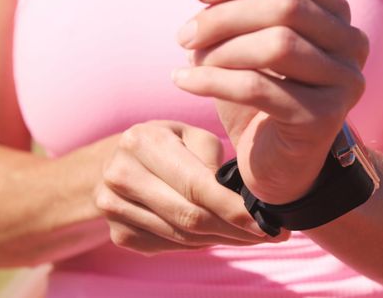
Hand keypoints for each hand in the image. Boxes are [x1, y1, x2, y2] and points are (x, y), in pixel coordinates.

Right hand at [95, 121, 285, 255]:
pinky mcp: (117, 234)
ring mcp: (113, 207)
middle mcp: (121, 174)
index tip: (266, 222)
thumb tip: (239, 200)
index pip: (196, 185)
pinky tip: (219, 235)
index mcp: (143, 142)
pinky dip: (199, 244)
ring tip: (251, 236)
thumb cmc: (169, 144)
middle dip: (235, 230)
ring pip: (182, 236)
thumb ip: (213, 161)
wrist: (117, 161)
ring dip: (222, 240)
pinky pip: (169, 247)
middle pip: (190, 216)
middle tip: (269, 235)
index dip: (234, 208)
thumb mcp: (192, 136)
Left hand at [173, 0, 367, 203]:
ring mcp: (345, 81)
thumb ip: (238, 10)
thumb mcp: (247, 44)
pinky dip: (212, 80)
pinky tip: (183, 80)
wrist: (279, 163)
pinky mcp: (325, 118)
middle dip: (225, 15)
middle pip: (287, 4)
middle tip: (185, 34)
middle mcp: (351, 43)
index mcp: (336, 15)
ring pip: (278, 44)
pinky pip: (260, 88)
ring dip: (221, 49)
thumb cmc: (259, 97)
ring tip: (189, 58)